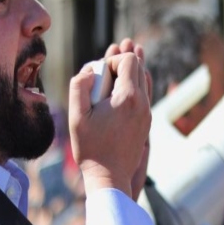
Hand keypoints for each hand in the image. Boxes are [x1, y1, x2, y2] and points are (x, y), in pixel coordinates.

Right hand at [70, 39, 150, 196]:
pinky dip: (138, 83)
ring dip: (133, 68)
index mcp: (128, 98)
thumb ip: (79, 87)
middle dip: (124, 58)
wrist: (109, 177)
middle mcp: (143, 103)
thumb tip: (88, 70)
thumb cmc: (91, 149)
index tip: (100, 73)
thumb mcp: (76, 117)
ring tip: (130, 50)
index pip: (129, 60)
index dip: (114, 59)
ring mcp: (147, 114)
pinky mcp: (146, 123)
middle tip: (116, 47)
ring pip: (145, 80)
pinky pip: (145, 94)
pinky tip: (133, 77)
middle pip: (140, 67)